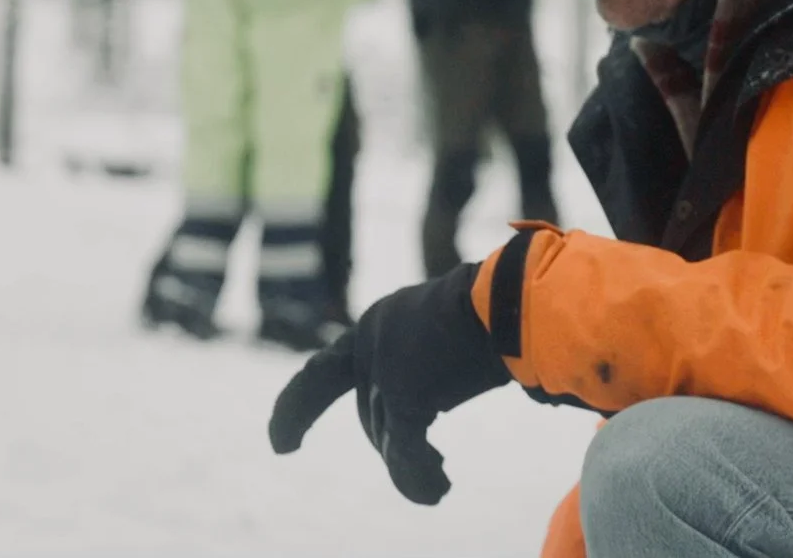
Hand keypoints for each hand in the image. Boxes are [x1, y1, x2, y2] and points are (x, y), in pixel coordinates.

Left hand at [267, 262, 508, 503]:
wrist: (512, 303)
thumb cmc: (492, 320)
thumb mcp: (439, 340)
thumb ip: (418, 372)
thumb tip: (410, 425)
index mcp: (374, 326)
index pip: (323, 372)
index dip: (296, 408)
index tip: (279, 445)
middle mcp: (369, 340)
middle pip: (371, 414)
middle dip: (395, 446)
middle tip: (429, 472)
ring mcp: (383, 364)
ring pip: (387, 436)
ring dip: (411, 468)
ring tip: (437, 487)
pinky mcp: (403, 390)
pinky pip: (404, 449)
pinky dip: (417, 476)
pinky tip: (436, 490)